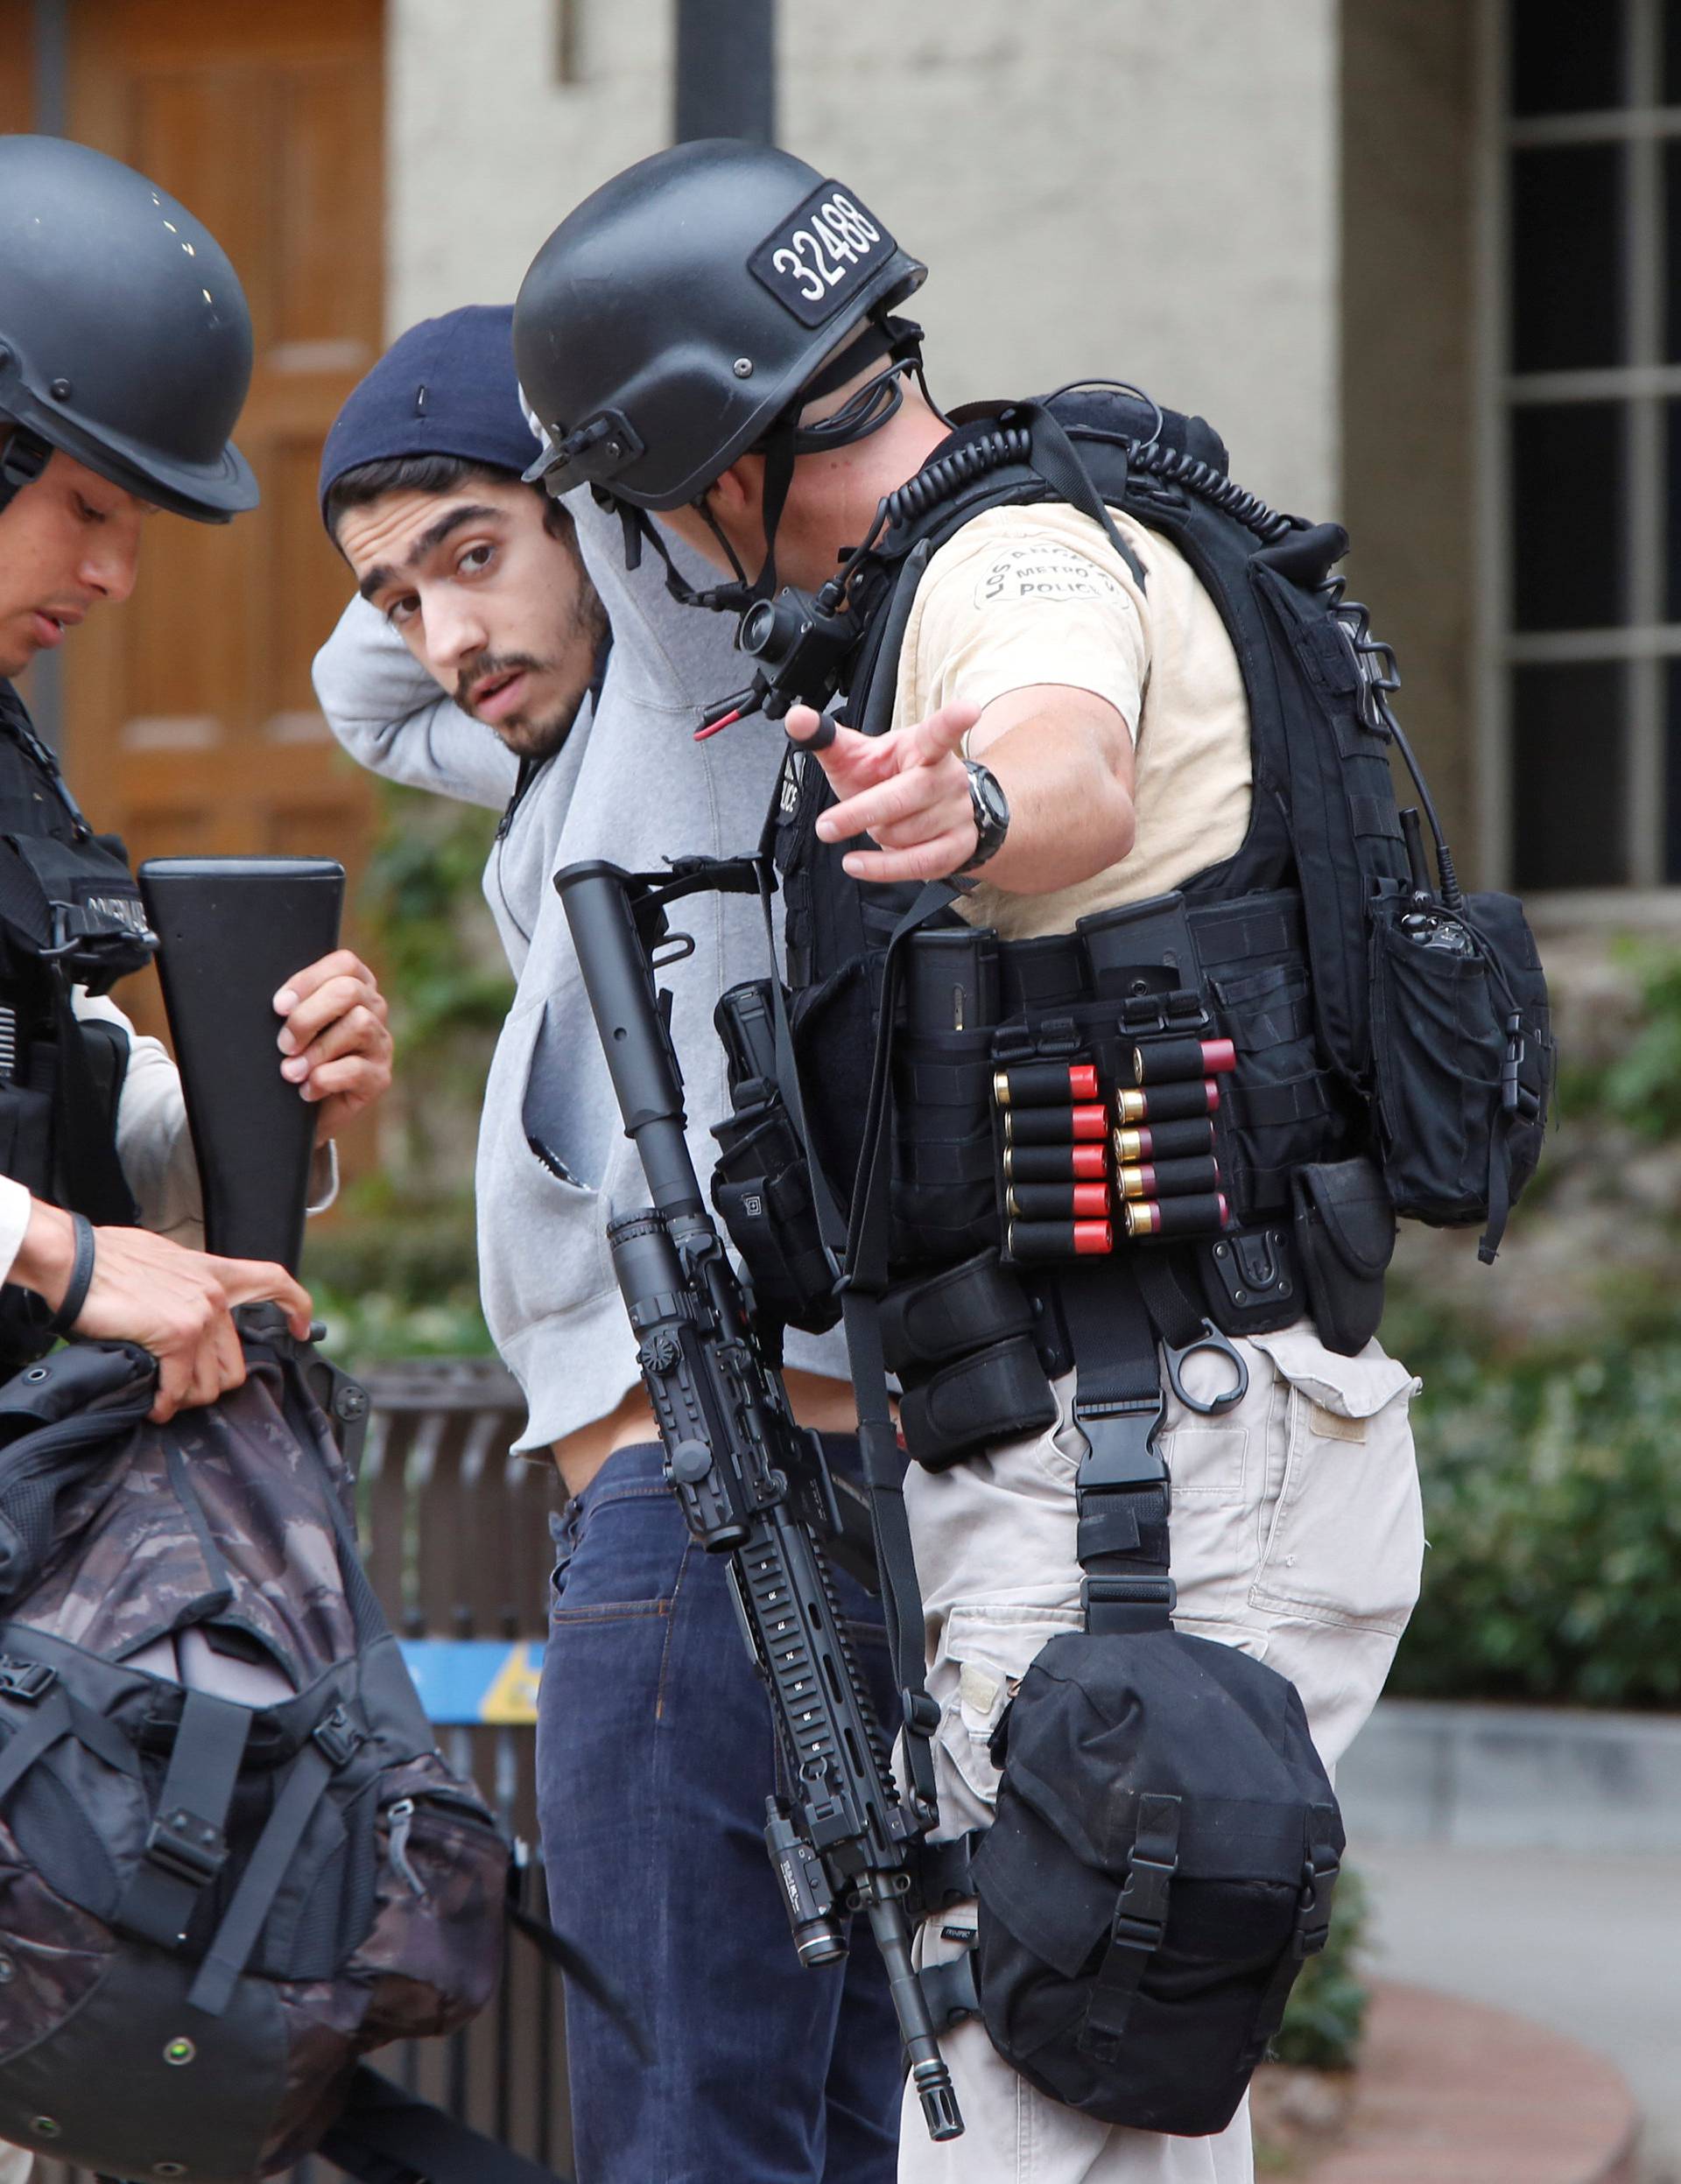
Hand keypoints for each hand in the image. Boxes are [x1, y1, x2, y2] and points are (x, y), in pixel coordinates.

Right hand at [14, 1203, 312, 1422]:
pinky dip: (163, 1405)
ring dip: (184, 1399)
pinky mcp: (177, 1336)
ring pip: (209, 1385)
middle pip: (234, 1364)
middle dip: (208, 1387)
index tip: (301, 1328)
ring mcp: (200, 1316)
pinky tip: (152, 1406)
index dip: (295, 1307)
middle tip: (180, 1392)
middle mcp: (215, 1295)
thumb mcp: (161, 1262)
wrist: (74, 1259)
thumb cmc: (105, 1260)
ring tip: (162, 1399)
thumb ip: (185, 1285)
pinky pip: (178, 1388)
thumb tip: (181, 1312)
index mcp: (213, 1273)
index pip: (273, 1281)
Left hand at [273, 949, 393, 1140]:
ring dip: (316, 1050)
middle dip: (307, 1017)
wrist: (300, 1110)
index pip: (345, 964)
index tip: (279, 1007)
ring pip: (359, 1024)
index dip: (309, 980)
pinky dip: (323, 1079)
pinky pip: (356, 1069)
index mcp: (355, 986)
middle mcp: (374, 1010)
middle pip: (349, 991)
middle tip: (284, 1044)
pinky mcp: (379, 1077)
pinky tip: (307, 1090)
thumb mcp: (292, 1024)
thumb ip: (294, 1004)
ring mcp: (381, 1043)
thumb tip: (281, 1002)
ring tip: (291, 1071)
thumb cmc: (293, 1056)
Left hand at [788, 697, 981, 883]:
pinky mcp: (959, 847)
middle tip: (826, 826)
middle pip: (904, 797)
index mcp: (925, 747)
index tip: (969, 710)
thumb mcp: (858, 757)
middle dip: (861, 813)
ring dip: (876, 834)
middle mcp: (948, 778)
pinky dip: (880, 868)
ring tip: (876, 825)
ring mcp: (958, 813)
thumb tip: (796, 717)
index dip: (953, 720)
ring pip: (904, 833)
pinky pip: (916, 864)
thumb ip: (827, 738)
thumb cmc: (889, 779)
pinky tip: (857, 864)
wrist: (931, 814)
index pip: (939, 733)